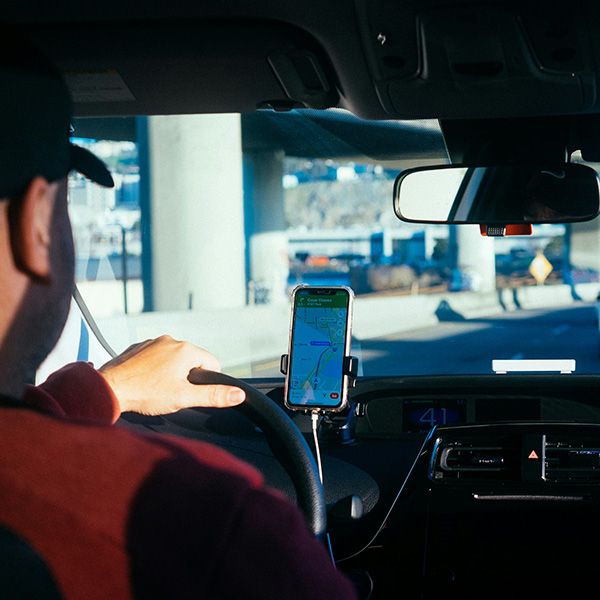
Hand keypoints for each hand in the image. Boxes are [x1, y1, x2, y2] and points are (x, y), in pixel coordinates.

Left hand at [98, 335, 244, 415]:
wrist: (108, 389)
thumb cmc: (145, 393)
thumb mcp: (184, 398)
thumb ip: (213, 395)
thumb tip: (238, 394)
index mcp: (186, 350)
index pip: (212, 363)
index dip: (205, 382)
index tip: (189, 392)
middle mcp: (170, 340)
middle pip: (192, 360)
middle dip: (186, 377)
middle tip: (171, 393)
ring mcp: (152, 342)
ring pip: (172, 358)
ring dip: (170, 372)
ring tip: (155, 389)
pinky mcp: (137, 347)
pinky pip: (154, 357)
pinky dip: (153, 368)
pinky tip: (144, 382)